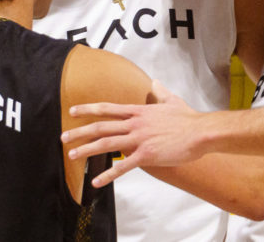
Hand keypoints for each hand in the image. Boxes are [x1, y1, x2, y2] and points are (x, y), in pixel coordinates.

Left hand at [62, 80, 205, 186]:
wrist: (200, 132)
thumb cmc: (187, 117)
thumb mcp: (172, 100)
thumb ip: (160, 92)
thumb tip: (155, 83)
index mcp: (138, 111)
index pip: (107, 108)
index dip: (88, 109)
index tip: (72, 111)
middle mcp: (134, 123)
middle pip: (101, 126)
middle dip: (79, 132)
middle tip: (63, 137)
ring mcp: (139, 139)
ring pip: (106, 143)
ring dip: (87, 150)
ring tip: (72, 155)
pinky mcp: (146, 155)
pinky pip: (123, 166)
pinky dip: (108, 174)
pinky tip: (96, 182)